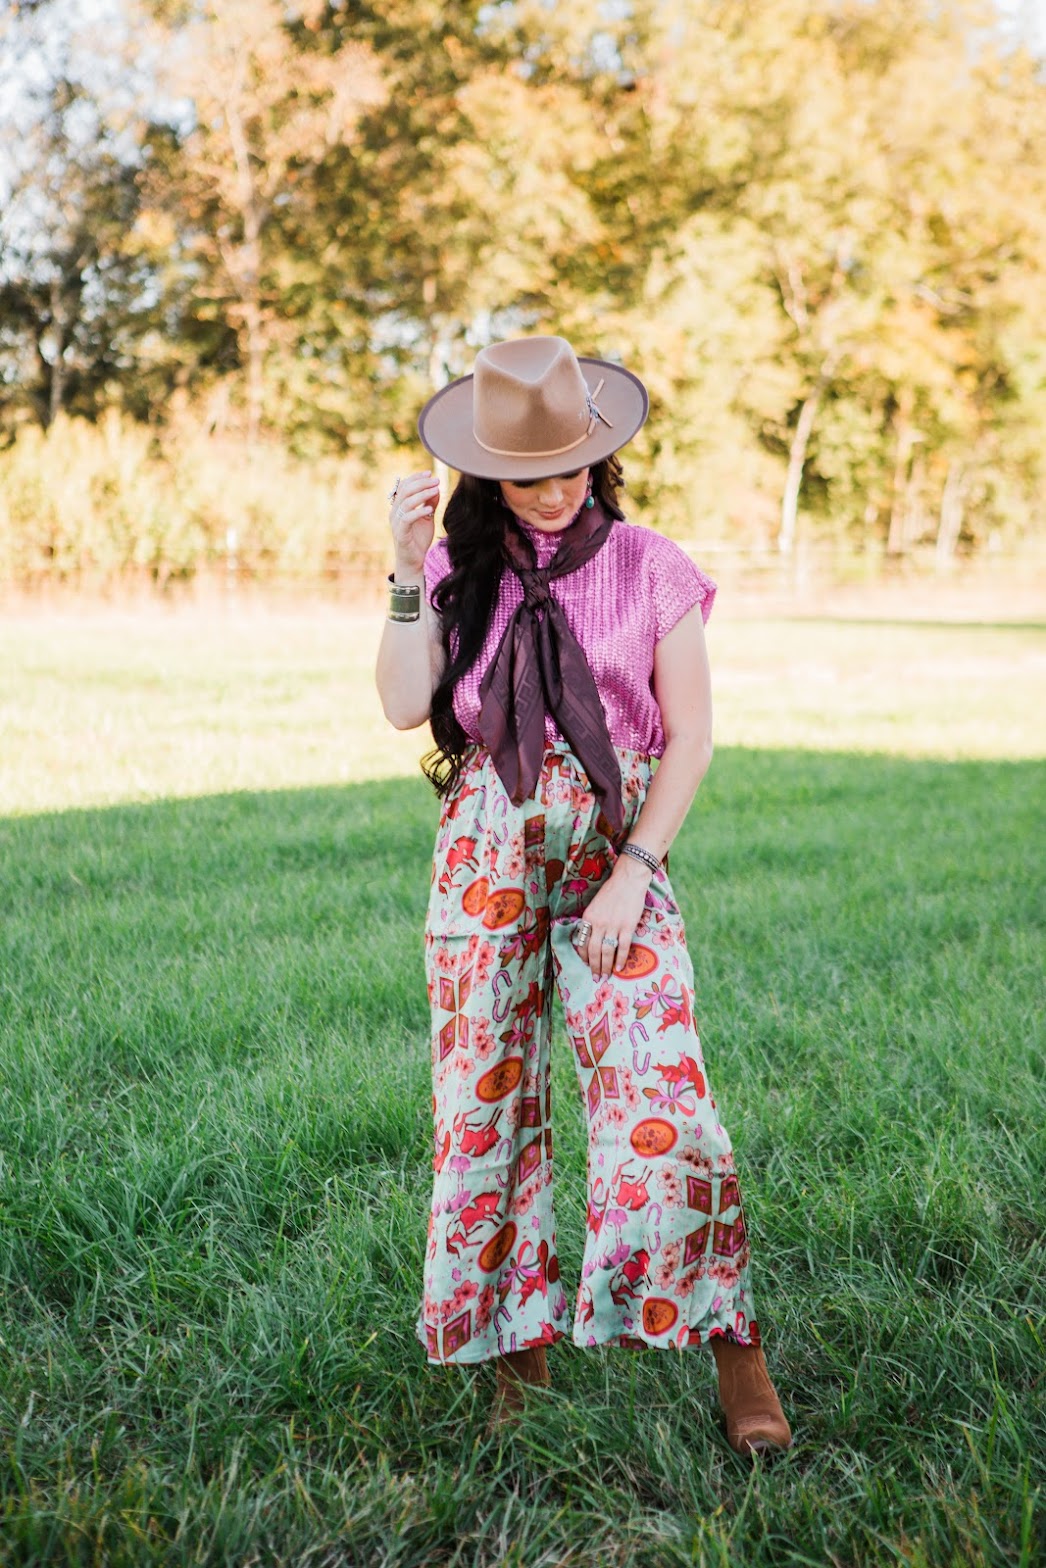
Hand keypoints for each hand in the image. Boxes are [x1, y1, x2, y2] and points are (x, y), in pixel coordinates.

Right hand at [389, 470, 439, 573]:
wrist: (413, 561)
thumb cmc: (418, 539)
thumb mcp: (427, 518)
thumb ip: (430, 503)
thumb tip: (437, 488)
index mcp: (399, 507)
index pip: (404, 486)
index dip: (416, 478)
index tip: (430, 473)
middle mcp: (395, 513)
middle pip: (405, 491)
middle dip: (421, 483)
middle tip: (436, 480)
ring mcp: (396, 523)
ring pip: (406, 503)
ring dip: (422, 495)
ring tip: (436, 490)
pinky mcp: (401, 534)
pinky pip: (407, 519)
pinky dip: (418, 512)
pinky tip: (430, 509)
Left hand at [573, 855, 651, 979]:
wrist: (628, 880)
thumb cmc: (612, 891)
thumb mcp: (595, 905)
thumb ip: (592, 921)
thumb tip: (590, 939)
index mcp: (588, 917)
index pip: (582, 942)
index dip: (584, 956)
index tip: (586, 964)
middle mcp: (598, 923)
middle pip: (593, 951)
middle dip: (594, 966)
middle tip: (596, 977)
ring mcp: (613, 925)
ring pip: (607, 952)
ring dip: (606, 967)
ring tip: (606, 976)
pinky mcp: (627, 926)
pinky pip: (622, 947)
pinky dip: (620, 960)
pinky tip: (620, 968)